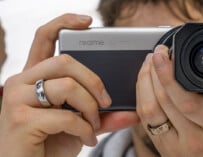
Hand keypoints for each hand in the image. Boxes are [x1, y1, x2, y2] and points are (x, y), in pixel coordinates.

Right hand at [0, 14, 138, 156]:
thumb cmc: (50, 144)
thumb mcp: (79, 124)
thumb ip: (103, 115)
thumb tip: (132, 111)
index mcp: (33, 77)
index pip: (44, 37)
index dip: (65, 23)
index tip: (88, 21)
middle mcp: (19, 82)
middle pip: (64, 61)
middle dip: (94, 81)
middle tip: (105, 101)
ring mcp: (16, 99)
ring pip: (67, 85)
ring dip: (91, 107)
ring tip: (94, 125)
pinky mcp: (20, 119)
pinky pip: (66, 115)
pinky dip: (85, 129)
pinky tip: (87, 139)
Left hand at [136, 45, 202, 156]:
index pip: (187, 101)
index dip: (169, 76)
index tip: (163, 56)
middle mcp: (192, 139)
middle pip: (162, 102)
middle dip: (154, 72)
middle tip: (157, 54)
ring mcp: (173, 145)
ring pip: (148, 110)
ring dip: (144, 82)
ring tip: (149, 64)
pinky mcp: (161, 146)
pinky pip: (144, 120)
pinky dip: (142, 97)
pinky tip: (146, 82)